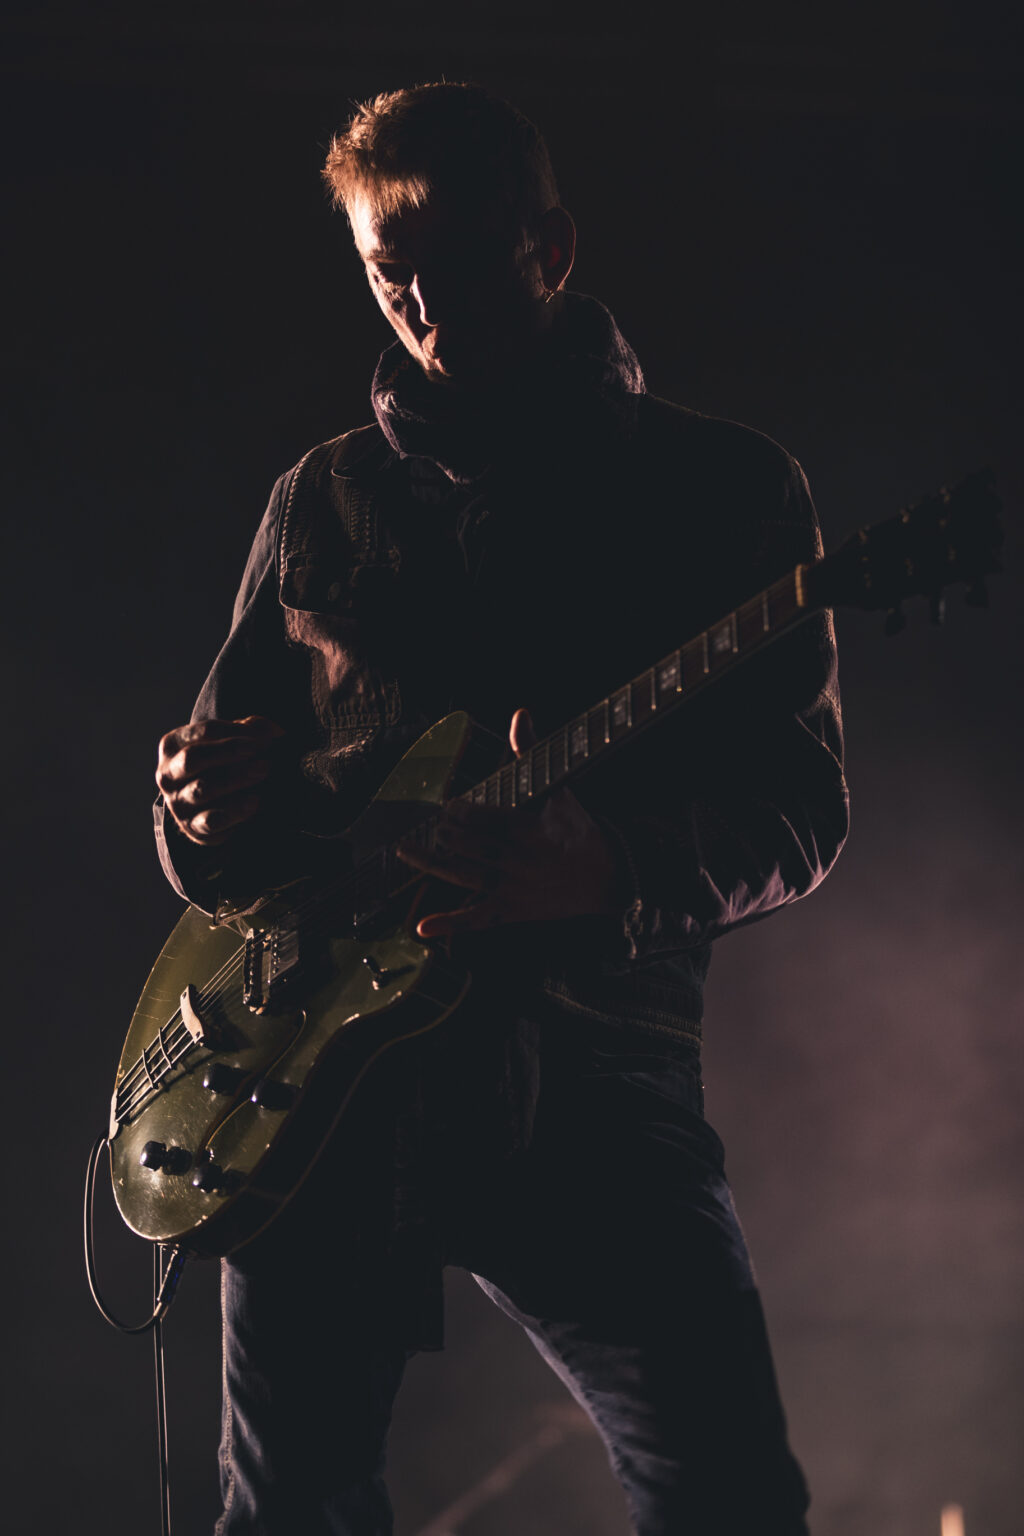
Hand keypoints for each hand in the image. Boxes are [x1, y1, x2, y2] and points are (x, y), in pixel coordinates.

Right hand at [156, 716, 283, 845]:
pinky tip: (255, 801)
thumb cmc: (220, 765)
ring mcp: (176, 802)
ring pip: (202, 788)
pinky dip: (235, 811)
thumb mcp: (230, 742)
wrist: (210, 805)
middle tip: (259, 752)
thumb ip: (249, 731)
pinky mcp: (191, 826)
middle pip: (193, 757)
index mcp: (173, 745)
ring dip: (236, 778)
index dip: (236, 732)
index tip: (262, 738)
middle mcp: (168, 774)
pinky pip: (211, 820)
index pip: (205, 731)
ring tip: (263, 771)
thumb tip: (269, 728)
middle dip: (230, 752)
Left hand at [397, 708, 622, 939]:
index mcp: (532, 831)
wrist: (605, 877)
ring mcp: (512, 890)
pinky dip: (448, 925)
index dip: (464, 812)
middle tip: (436, 824)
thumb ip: (532, 752)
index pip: (489, 820)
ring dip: (432, 865)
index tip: (450, 805)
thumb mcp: (560, 789)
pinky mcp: (510, 912)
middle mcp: (520, 862)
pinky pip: (476, 921)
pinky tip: (421, 929)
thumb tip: (519, 715)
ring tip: (405, 850)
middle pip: (473, 848)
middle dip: (450, 835)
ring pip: (465, 877)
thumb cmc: (576, 827)